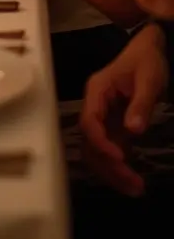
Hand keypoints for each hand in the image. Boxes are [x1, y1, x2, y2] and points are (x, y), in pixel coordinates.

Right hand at [80, 25, 168, 195]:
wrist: (150, 50)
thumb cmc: (147, 60)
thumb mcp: (149, 78)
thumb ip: (141, 103)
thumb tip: (133, 131)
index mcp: (97, 91)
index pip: (89, 121)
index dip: (101, 142)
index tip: (120, 158)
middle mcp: (95, 106)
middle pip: (90, 142)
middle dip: (108, 165)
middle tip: (134, 185)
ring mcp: (103, 118)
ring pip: (97, 150)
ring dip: (112, 171)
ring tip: (136, 189)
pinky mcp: (113, 126)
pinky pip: (110, 150)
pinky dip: (119, 167)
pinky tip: (135, 180)